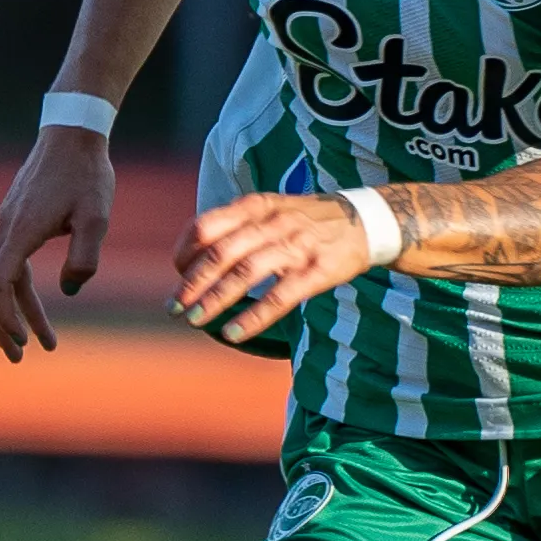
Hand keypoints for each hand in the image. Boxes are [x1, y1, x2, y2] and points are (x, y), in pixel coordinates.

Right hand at [0, 130, 114, 359]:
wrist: (74, 132)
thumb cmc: (88, 173)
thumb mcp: (97, 216)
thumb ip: (85, 257)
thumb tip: (69, 290)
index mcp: (21, 230)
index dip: (4, 316)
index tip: (23, 341)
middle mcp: (7, 228)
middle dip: (3, 325)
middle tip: (20, 358)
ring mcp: (8, 223)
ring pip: (1, 278)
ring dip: (16, 312)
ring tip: (41, 342)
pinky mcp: (16, 219)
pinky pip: (11, 263)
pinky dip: (20, 290)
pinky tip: (38, 305)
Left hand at [170, 192, 370, 344]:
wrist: (366, 221)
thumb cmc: (307, 221)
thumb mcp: (271, 210)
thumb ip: (236, 227)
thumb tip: (193, 256)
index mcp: (256, 206)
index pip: (207, 225)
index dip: (185, 251)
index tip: (176, 272)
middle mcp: (273, 223)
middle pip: (221, 253)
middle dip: (192, 283)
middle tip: (174, 307)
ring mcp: (296, 246)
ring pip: (246, 273)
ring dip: (215, 299)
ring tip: (194, 320)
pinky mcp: (317, 271)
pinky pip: (280, 296)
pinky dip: (254, 316)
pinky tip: (233, 334)